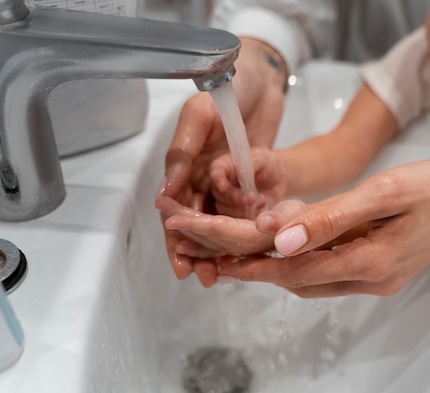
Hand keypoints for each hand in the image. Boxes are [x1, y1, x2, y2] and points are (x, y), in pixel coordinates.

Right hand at [158, 37, 287, 282]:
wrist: (265, 77)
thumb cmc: (227, 88)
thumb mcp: (198, 116)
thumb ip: (181, 153)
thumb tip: (163, 195)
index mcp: (186, 168)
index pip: (177, 212)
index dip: (177, 240)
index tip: (182, 265)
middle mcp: (206, 180)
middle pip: (199, 226)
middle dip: (199, 254)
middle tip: (205, 278)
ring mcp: (232, 184)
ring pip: (223, 226)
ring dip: (222, 251)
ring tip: (226, 274)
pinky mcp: (256, 184)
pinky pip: (250, 215)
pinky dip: (248, 234)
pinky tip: (250, 253)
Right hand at [210, 147, 286, 217]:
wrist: (278, 180)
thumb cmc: (267, 164)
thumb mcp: (262, 158)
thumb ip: (251, 163)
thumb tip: (240, 171)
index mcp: (224, 167)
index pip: (216, 173)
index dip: (218, 181)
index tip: (223, 187)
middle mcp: (222, 185)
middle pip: (219, 196)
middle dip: (235, 199)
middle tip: (253, 197)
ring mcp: (228, 202)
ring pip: (225, 211)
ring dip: (243, 209)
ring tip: (262, 200)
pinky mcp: (237, 214)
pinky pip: (237, 222)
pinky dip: (250, 218)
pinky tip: (262, 208)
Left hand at [217, 154, 429, 296]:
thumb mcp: (386, 192)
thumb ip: (331, 217)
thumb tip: (278, 239)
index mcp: (374, 263)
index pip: (298, 270)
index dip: (254, 266)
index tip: (216, 260)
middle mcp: (371, 280)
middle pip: (298, 279)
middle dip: (254, 267)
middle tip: (213, 255)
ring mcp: (375, 279)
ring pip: (311, 277)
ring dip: (274, 264)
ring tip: (235, 249)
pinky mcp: (377, 270)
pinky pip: (327, 270)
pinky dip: (300, 257)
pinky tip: (283, 240)